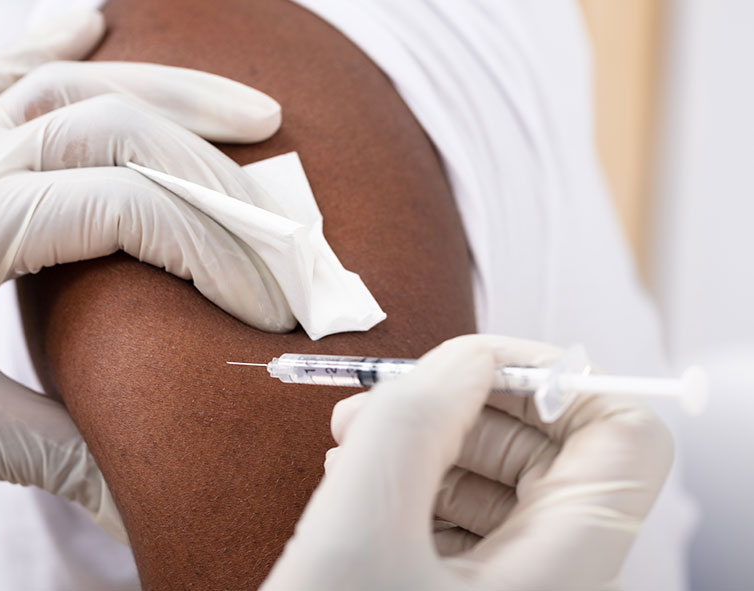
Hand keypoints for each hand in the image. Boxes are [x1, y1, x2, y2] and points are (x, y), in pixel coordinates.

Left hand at [0, 10, 291, 585]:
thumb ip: (68, 454)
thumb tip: (152, 508)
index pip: (119, 203)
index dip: (209, 248)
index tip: (267, 306)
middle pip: (105, 125)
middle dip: (209, 162)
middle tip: (287, 204)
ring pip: (58, 86)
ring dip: (155, 87)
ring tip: (242, 107)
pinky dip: (43, 44)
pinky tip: (91, 22)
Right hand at [263, 335, 672, 590]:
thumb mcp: (359, 531)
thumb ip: (413, 423)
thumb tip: (460, 359)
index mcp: (566, 572)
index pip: (626, 436)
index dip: (559, 383)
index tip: (469, 371)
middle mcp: (556, 582)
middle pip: (554, 451)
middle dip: (465, 408)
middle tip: (375, 408)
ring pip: (501, 483)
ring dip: (428, 444)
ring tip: (351, 445)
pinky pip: (463, 523)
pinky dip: (412, 487)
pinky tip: (355, 487)